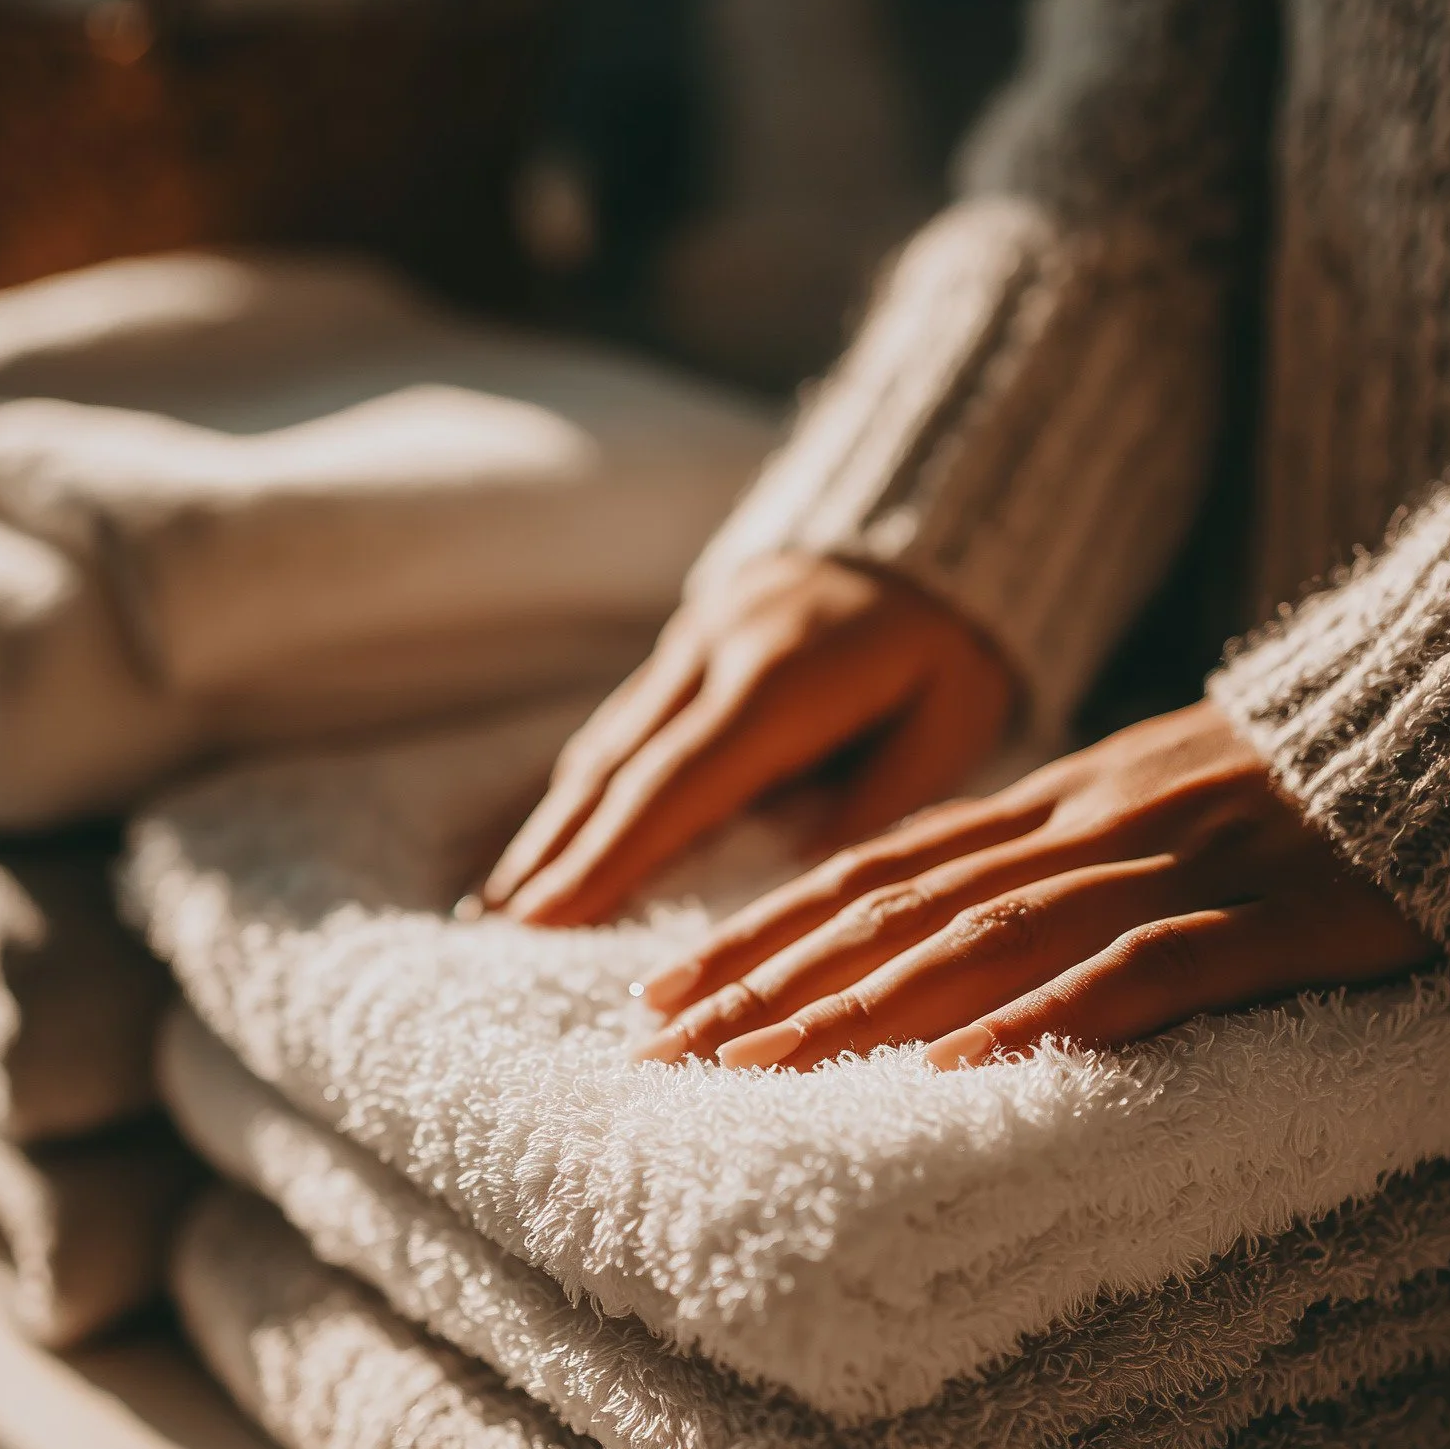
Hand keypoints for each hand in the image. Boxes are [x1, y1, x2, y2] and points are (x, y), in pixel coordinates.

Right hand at [480, 552, 1013, 924]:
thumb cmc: (951, 644)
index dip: (610, 854)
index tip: (547, 918)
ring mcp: (692, 640)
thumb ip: (884, 801)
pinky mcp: (687, 642)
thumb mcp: (952, 720)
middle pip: (619, 766)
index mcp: (781, 682)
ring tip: (500, 902)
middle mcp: (717, 653)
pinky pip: (621, 725)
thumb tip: (800, 883)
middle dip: (555, 851)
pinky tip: (548, 839)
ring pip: (606, 743)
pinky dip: (579, 788)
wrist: (930, 519)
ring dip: (551, 824)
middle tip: (497, 930)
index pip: (679, 782)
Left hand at [633, 698, 1433, 1068]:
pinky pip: (1142, 969)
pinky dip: (1044, 1016)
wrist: (1449, 729)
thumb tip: (925, 932)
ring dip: (861, 1007)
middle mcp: (1088, 828)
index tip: (661, 997)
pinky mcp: (1268, 918)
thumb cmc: (1297, 790)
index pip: (874, 869)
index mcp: (1055, 804)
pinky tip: (960, 1071)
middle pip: (900, 909)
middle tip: (661, 1054)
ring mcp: (1175, 867)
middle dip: (770, 982)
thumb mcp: (1147, 803)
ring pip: (986, 938)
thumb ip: (1041, 858)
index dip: (761, 932)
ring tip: (757, 1068)